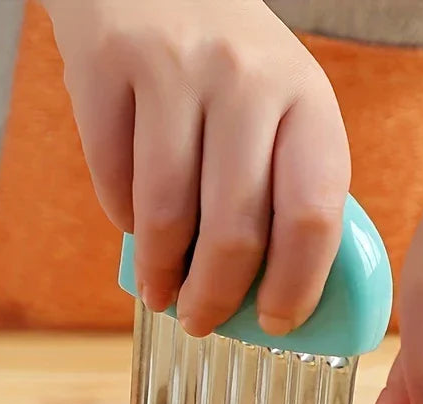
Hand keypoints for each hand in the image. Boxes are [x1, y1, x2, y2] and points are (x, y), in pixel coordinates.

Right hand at [43, 0, 349, 336]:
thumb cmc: (225, 62)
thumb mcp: (280, 106)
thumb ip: (283, 184)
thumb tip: (267, 289)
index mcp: (307, 100)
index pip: (314, 215)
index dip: (297, 286)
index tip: (278, 323)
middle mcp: (248, 80)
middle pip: (236, 230)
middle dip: (216, 299)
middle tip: (202, 322)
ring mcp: (175, 68)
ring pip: (167, 214)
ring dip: (162, 275)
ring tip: (162, 294)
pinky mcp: (108, 64)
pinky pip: (112, 179)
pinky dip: (123, 220)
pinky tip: (135, 226)